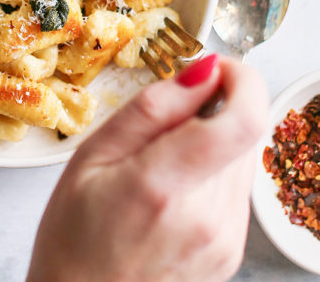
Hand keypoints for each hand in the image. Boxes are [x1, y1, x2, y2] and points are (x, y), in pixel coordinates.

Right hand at [27, 55, 268, 281]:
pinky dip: (213, 169)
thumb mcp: (93, 156)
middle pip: (246, 132)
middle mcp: (209, 219)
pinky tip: (174, 184)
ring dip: (215, 138)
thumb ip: (152, 108)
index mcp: (165, 187)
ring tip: (164, 155)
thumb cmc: (73, 235)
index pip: (243, 120)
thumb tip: (203, 70)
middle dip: (218, 105)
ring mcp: (225, 240)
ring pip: (242, 157)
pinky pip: (236, 188)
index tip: (217, 66)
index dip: (243, 80)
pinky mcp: (232, 252)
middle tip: (172, 111)